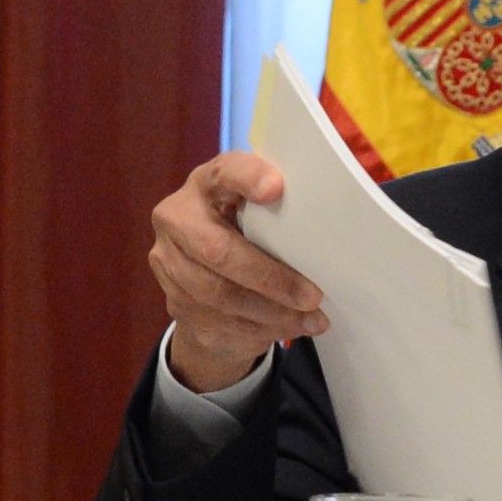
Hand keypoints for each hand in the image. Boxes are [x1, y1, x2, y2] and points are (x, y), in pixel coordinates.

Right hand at [148, 151, 326, 391]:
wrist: (204, 280)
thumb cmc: (246, 232)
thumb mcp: (257, 213)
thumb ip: (278, 211)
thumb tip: (332, 225)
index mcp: (205, 184)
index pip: (224, 172)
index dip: (248, 178)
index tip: (277, 188)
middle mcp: (178, 218)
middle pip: (218, 250)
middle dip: (271, 278)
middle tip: (313, 296)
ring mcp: (169, 264)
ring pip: (220, 296)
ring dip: (273, 312)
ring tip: (311, 319)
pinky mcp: (174, 302)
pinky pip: (220, 321)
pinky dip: (262, 328)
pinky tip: (291, 327)